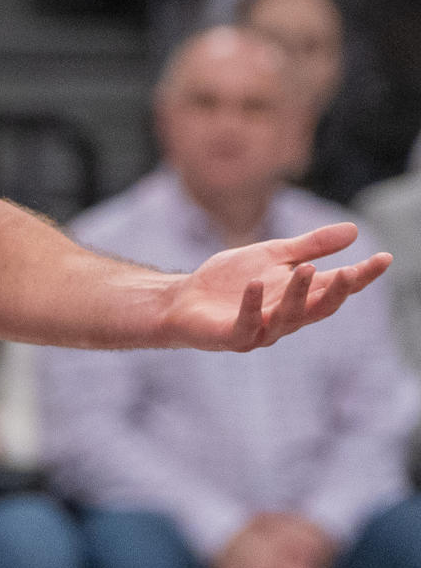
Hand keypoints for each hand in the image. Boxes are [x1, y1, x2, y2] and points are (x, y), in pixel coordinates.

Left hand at [158, 223, 389, 351]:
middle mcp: (286, 317)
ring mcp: (260, 330)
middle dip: (338, 291)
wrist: (183, 300)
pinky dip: (251, 305)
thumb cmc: (229, 280)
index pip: (336, 287)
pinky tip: (255, 284)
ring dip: (298, 293)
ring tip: (307, 268)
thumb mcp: (272, 255)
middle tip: (353, 272)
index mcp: (299, 296)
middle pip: (320, 307)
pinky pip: (246, 324)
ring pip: (288, 317)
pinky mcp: (232, 337)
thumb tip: (354, 230)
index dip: (362, 276)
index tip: (384, 258)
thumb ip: (310, 246)